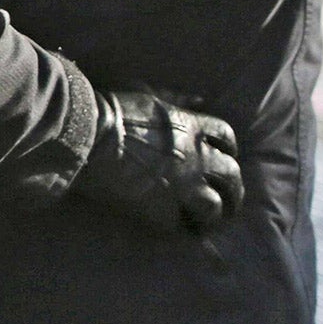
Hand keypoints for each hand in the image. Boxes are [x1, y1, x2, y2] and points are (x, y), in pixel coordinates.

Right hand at [73, 90, 242, 234]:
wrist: (88, 136)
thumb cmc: (113, 110)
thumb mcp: (150, 95)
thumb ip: (177, 99)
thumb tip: (200, 100)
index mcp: (191, 128)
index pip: (226, 137)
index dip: (228, 148)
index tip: (225, 155)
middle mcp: (195, 159)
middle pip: (231, 176)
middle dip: (234, 187)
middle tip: (229, 195)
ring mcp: (181, 187)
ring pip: (215, 206)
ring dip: (214, 212)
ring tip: (208, 217)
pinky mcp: (162, 209)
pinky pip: (181, 226)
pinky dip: (182, 228)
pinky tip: (179, 229)